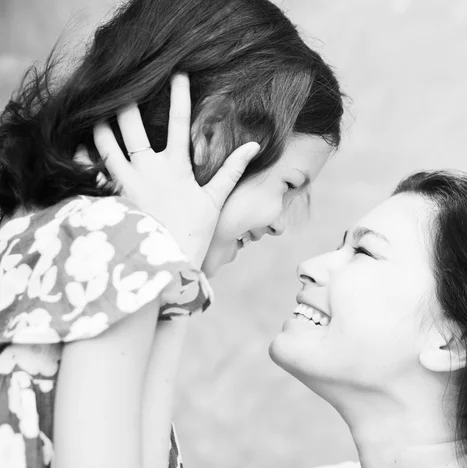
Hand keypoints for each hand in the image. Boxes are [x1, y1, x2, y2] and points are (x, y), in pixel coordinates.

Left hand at [88, 73, 259, 267]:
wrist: (167, 259)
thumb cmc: (194, 231)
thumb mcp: (215, 200)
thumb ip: (232, 170)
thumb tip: (253, 147)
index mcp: (176, 167)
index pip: (179, 123)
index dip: (180, 97)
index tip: (178, 74)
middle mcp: (148, 169)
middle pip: (132, 126)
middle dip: (127, 102)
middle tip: (123, 84)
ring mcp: (128, 181)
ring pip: (107, 144)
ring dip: (102, 124)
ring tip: (96, 108)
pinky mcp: (115, 195)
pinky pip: (95, 171)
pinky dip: (86, 157)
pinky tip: (79, 144)